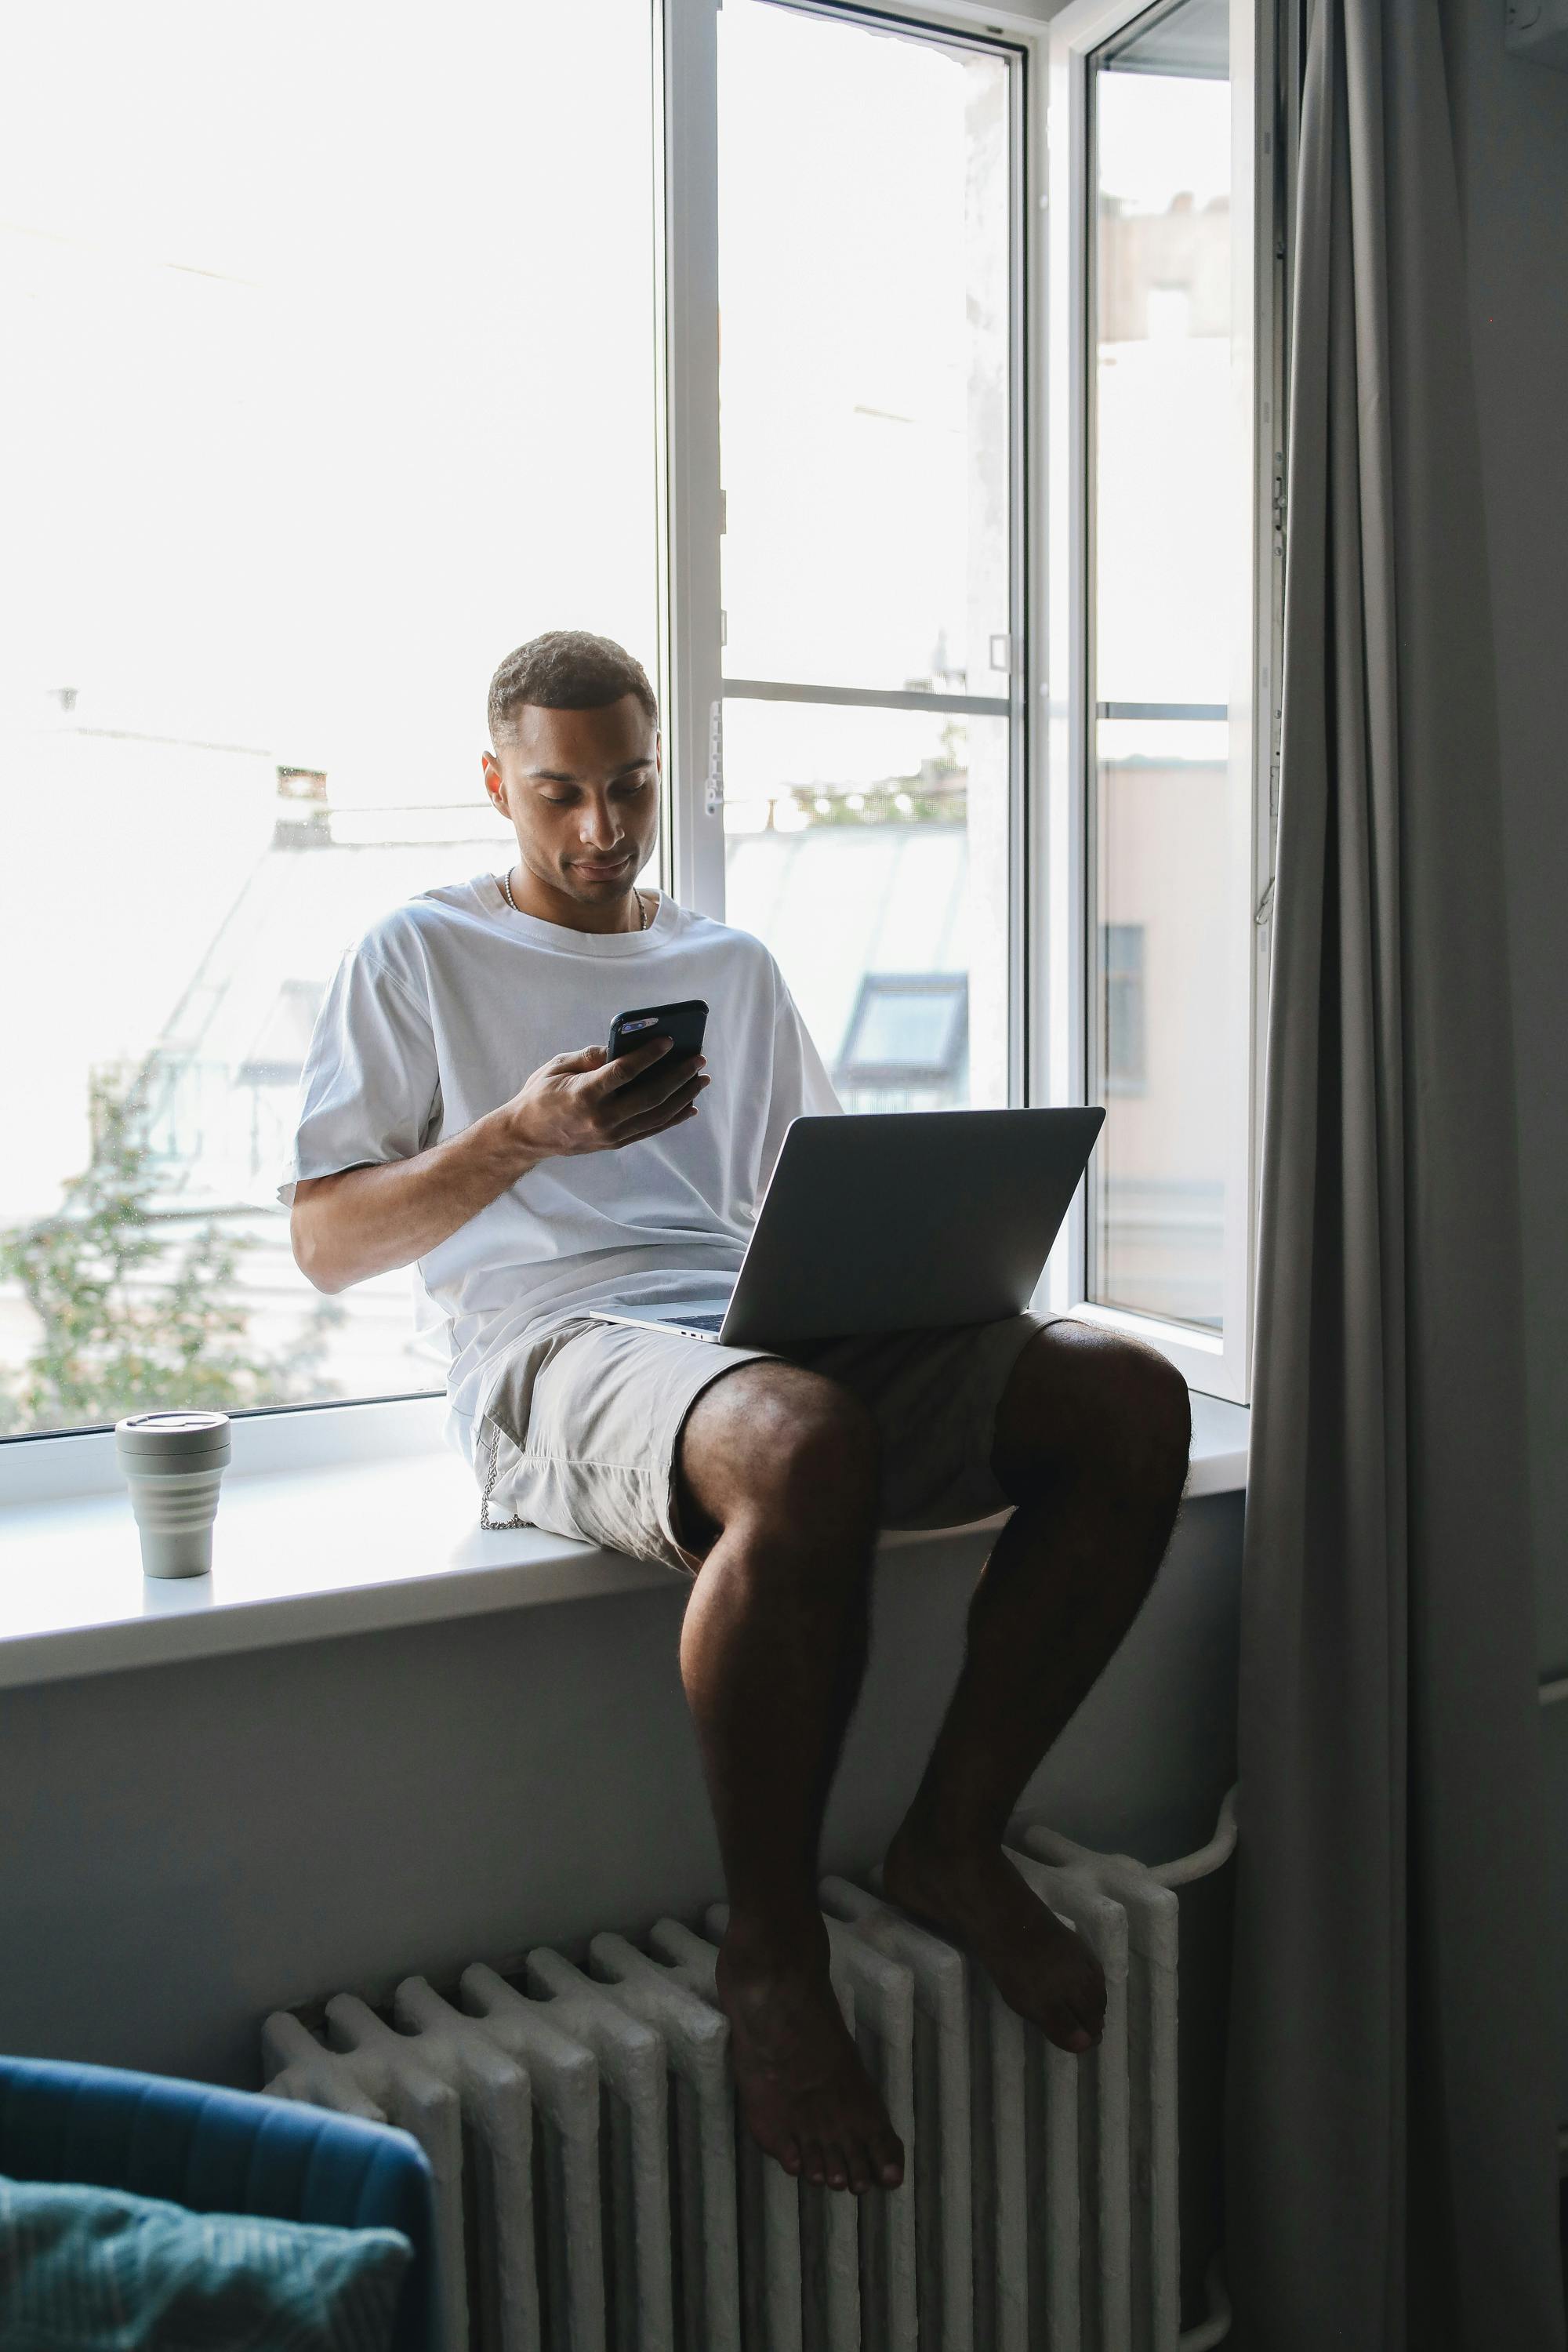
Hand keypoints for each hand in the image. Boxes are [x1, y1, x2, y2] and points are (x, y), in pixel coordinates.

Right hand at [504, 1037, 709, 1159]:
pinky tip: (689, 1105)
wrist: (527, 1136)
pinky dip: (673, 1117)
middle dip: (678, 1076)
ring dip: (683, 1096)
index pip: (624, 1072)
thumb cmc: (540, 1094)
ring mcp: (611, 1134)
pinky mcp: (616, 1142)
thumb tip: (622, 1046)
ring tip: (701, 1079)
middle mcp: (601, 1117)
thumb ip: (590, 1055)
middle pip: (650, 1096)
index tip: (669, 1040)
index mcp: (584, 1094)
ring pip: (657, 1115)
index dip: (649, 1055)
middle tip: (698, 1059)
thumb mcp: (557, 1066)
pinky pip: (651, 1129)